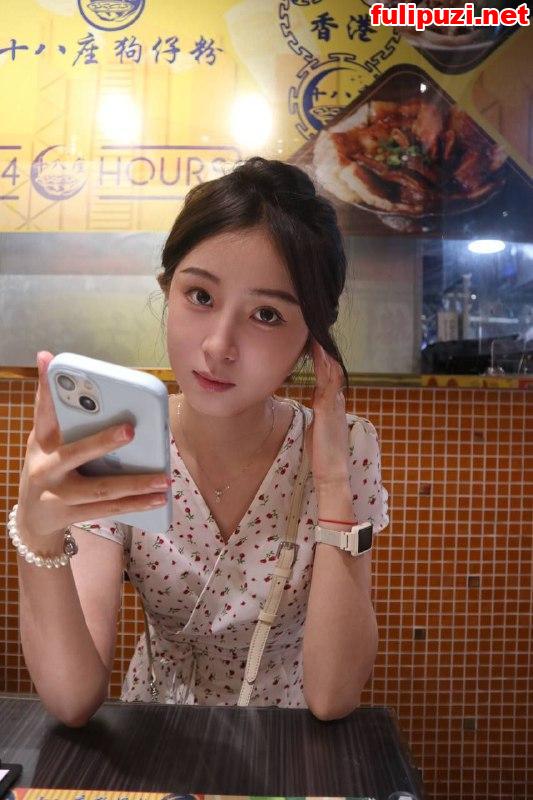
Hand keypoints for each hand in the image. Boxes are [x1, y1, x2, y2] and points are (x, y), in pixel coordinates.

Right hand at [16, 351, 169, 541]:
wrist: (33, 519)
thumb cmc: (46, 467)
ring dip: (135, 484)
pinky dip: (136, 504)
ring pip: (102, 490)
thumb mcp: (43, 440)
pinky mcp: (74, 516)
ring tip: (164, 478)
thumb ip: (52, 407)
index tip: (52, 362)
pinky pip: (111, 510)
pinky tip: (159, 498)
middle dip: (102, 442)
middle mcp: (47, 470)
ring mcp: (60, 497)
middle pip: (76, 454)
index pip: (44, 413)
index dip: (48, 391)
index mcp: (42, 444)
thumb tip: (48, 357)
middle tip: (130, 429)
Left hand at [305, 339, 350, 491]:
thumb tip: (313, 406)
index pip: (328, 376)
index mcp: (333, 406)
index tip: (314, 344)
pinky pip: (329, 382)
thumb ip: (317, 414)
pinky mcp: (329, 410)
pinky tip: (320, 353)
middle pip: (332, 369)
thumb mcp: (318, 429)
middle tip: (316, 331)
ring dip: (325, 353)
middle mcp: (337, 401)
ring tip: (317, 335)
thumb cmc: (323, 454)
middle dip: (325, 351)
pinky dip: (325, 366)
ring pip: (332, 372)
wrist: (332, 472)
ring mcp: (334, 405)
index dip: (323, 360)